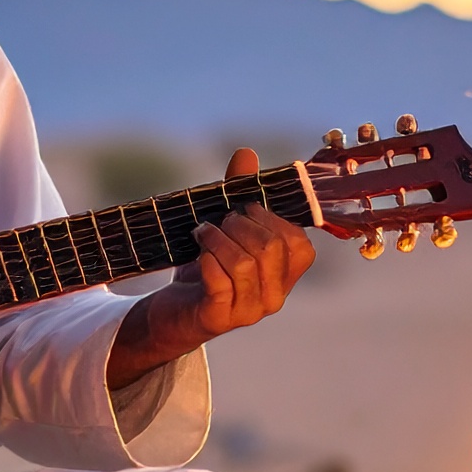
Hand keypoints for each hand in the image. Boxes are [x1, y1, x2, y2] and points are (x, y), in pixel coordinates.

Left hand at [107, 148, 317, 387]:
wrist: (171, 313)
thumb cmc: (205, 270)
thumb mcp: (225, 230)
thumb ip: (238, 194)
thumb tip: (246, 153)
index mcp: (284, 277)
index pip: (300, 244)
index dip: (272, 218)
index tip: (246, 209)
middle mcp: (273, 297)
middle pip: (272, 248)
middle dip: (242, 224)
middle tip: (220, 221)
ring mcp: (248, 312)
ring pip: (246, 263)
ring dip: (220, 238)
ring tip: (203, 232)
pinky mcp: (218, 318)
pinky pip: (220, 280)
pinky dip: (208, 257)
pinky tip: (198, 251)